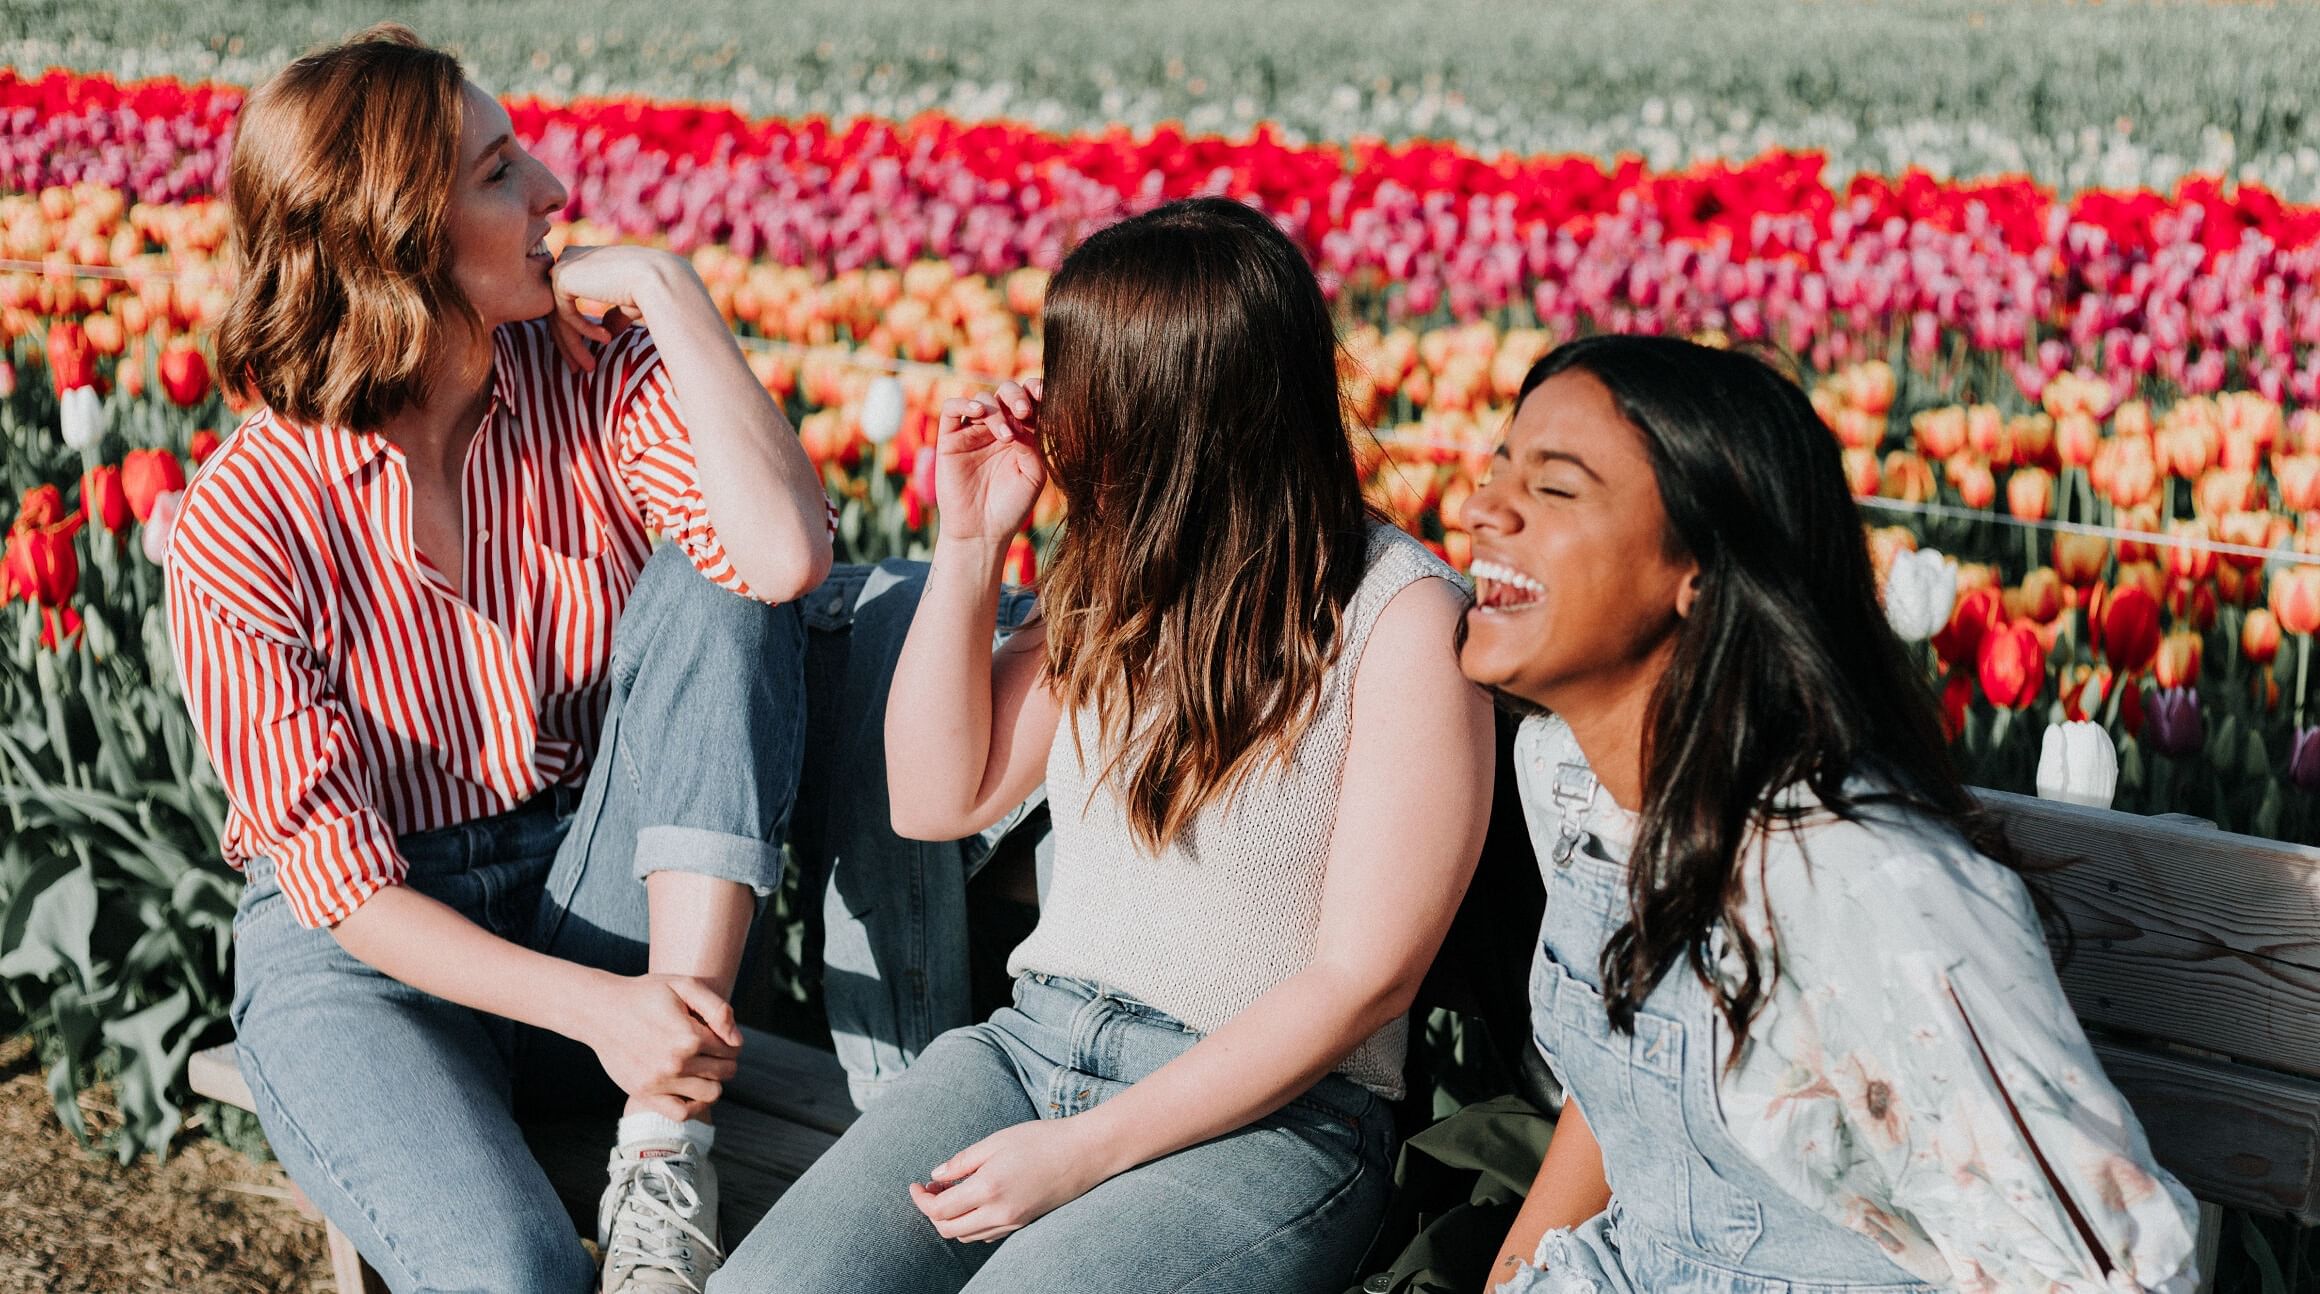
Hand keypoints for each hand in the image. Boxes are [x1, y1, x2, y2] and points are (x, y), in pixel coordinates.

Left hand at [544, 244, 695, 373]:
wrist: (656, 279)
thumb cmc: (650, 289)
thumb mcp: (627, 304)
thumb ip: (613, 314)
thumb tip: (607, 330)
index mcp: (584, 260)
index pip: (568, 299)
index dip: (575, 330)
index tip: (586, 356)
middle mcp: (570, 258)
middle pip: (559, 309)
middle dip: (568, 343)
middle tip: (576, 370)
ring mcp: (563, 265)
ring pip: (559, 316)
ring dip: (574, 345)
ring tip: (589, 367)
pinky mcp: (562, 277)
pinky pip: (565, 314)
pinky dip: (584, 331)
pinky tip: (607, 339)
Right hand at [579, 971, 741, 1120]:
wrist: (600, 1010)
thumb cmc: (645, 994)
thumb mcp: (683, 985)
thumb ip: (717, 1009)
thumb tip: (737, 1041)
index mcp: (689, 1036)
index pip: (732, 1048)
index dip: (731, 1040)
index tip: (719, 1034)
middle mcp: (676, 1063)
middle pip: (725, 1071)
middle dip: (726, 1060)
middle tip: (713, 1050)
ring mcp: (660, 1082)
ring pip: (711, 1094)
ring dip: (714, 1081)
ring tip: (704, 1069)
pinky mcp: (645, 1094)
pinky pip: (682, 1113)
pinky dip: (696, 1106)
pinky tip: (694, 1091)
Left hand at [907, 1115, 1113, 1242]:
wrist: (1085, 1153)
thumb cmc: (1042, 1139)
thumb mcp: (996, 1141)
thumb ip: (963, 1161)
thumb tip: (936, 1176)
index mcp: (988, 1188)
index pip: (940, 1209)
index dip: (921, 1200)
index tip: (915, 1185)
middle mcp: (998, 1213)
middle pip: (949, 1230)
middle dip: (932, 1213)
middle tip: (929, 1191)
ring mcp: (1012, 1223)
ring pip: (966, 1236)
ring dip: (951, 1220)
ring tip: (950, 1193)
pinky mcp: (1022, 1225)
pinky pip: (986, 1234)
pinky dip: (971, 1224)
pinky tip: (973, 1201)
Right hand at [934, 379, 1046, 543]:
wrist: (982, 532)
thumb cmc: (1012, 506)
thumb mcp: (1033, 474)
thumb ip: (1033, 443)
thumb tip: (1023, 418)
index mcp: (1022, 433)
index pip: (1029, 400)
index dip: (1036, 391)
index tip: (1047, 396)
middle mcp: (997, 428)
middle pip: (1006, 392)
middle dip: (1017, 396)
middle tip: (1024, 412)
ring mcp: (973, 431)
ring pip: (983, 399)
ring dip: (997, 411)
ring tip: (1006, 436)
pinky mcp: (950, 438)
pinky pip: (952, 408)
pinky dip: (965, 403)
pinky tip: (979, 413)